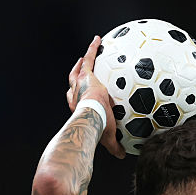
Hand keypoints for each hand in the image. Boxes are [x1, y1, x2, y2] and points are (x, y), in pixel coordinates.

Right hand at [67, 36, 124, 158]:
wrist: (92, 117)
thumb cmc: (97, 128)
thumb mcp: (107, 137)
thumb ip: (115, 146)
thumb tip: (123, 156)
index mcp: (78, 107)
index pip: (75, 100)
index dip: (76, 96)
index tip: (79, 94)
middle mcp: (75, 94)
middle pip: (72, 81)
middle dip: (75, 75)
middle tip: (79, 69)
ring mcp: (79, 84)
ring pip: (78, 69)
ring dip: (82, 60)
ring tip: (87, 52)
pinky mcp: (86, 75)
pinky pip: (90, 57)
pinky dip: (92, 48)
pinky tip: (98, 39)